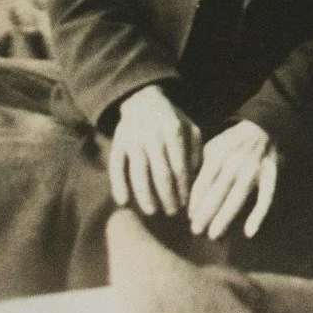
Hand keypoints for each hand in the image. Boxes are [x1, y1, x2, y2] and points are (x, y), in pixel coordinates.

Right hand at [109, 84, 202, 219]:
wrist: (143, 99)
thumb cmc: (171, 119)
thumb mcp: (190, 128)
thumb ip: (196, 150)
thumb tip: (196, 178)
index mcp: (173, 132)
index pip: (180, 167)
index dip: (183, 188)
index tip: (187, 204)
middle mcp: (152, 136)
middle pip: (160, 174)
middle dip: (167, 196)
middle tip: (172, 213)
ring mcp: (133, 140)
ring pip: (138, 173)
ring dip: (145, 196)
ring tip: (152, 211)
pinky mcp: (118, 143)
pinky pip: (116, 167)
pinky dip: (118, 185)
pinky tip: (123, 202)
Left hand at [187, 119, 280, 240]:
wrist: (263, 127)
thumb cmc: (231, 143)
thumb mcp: (211, 147)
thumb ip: (199, 166)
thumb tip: (184, 192)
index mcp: (218, 154)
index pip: (202, 183)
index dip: (194, 202)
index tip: (189, 217)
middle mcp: (236, 162)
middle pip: (218, 193)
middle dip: (205, 213)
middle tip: (196, 231)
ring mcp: (255, 169)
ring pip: (238, 198)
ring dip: (225, 218)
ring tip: (214, 234)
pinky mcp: (271, 175)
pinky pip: (266, 198)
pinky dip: (258, 215)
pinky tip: (249, 233)